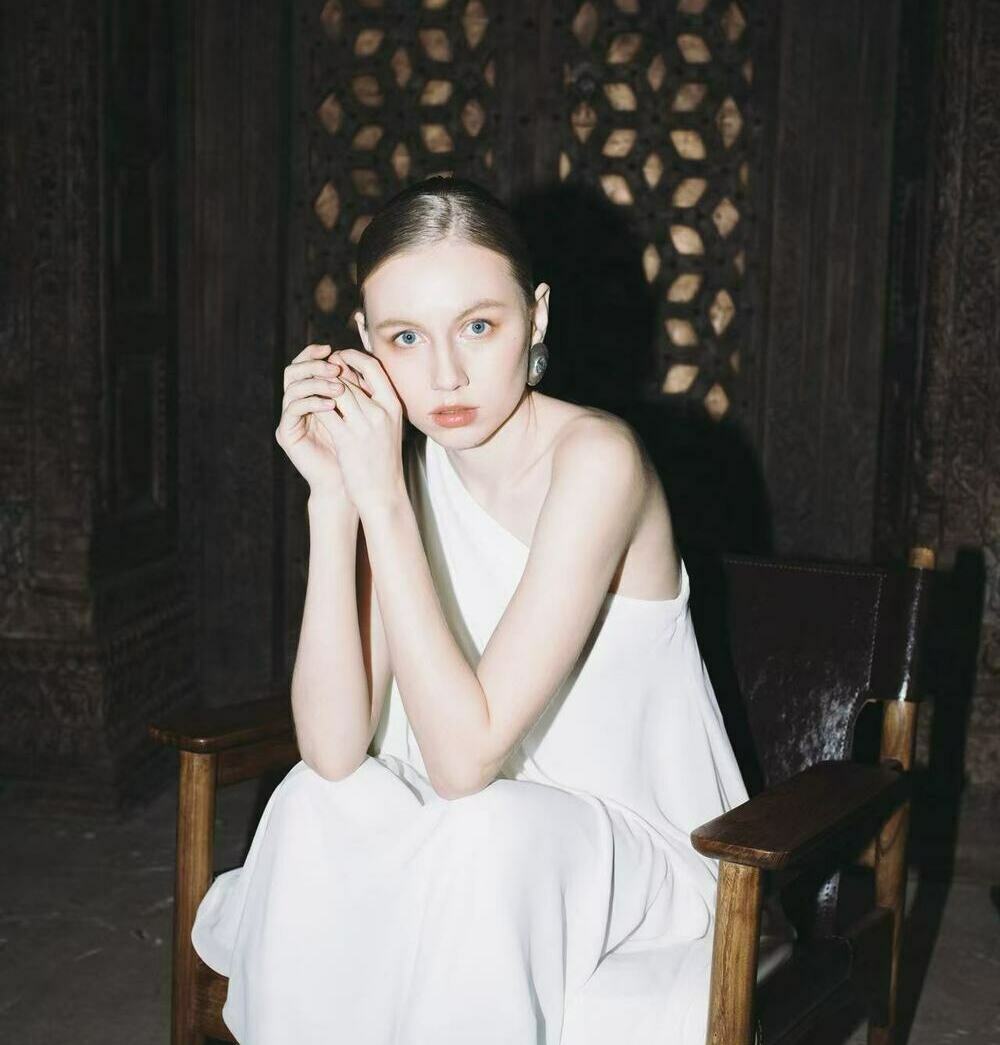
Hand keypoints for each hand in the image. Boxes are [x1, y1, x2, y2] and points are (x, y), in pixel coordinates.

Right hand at [275, 343, 351, 498]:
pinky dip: (312, 403)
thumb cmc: (357, 448)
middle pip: (293, 370)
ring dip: (316, 383)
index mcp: (310, 394)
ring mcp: (289, 418)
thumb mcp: (358, 413)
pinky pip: (293, 409)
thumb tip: (359, 359)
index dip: (315, 354)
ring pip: (292, 387)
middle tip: (335, 369)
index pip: (306, 365)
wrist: (349, 482)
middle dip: (314, 366)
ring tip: (339, 388)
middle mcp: (296, 403)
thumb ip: (354, 388)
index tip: (334, 350)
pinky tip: (331, 405)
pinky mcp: (286, 433)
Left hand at [317, 348, 405, 517]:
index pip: (374, 367)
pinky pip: (325, 412)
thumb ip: (374, 402)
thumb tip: (353, 378)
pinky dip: (315, 406)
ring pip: (336, 392)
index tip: (338, 356)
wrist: (383, 492)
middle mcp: (381, 412)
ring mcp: (365, 426)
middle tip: (316, 372)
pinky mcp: (347, 440)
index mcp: (394, 406)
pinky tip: (308, 407)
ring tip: (311, 388)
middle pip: (350, 379)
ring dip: (320, 388)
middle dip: (330, 374)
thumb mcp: (387, 426)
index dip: (353, 357)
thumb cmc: (383, 460)